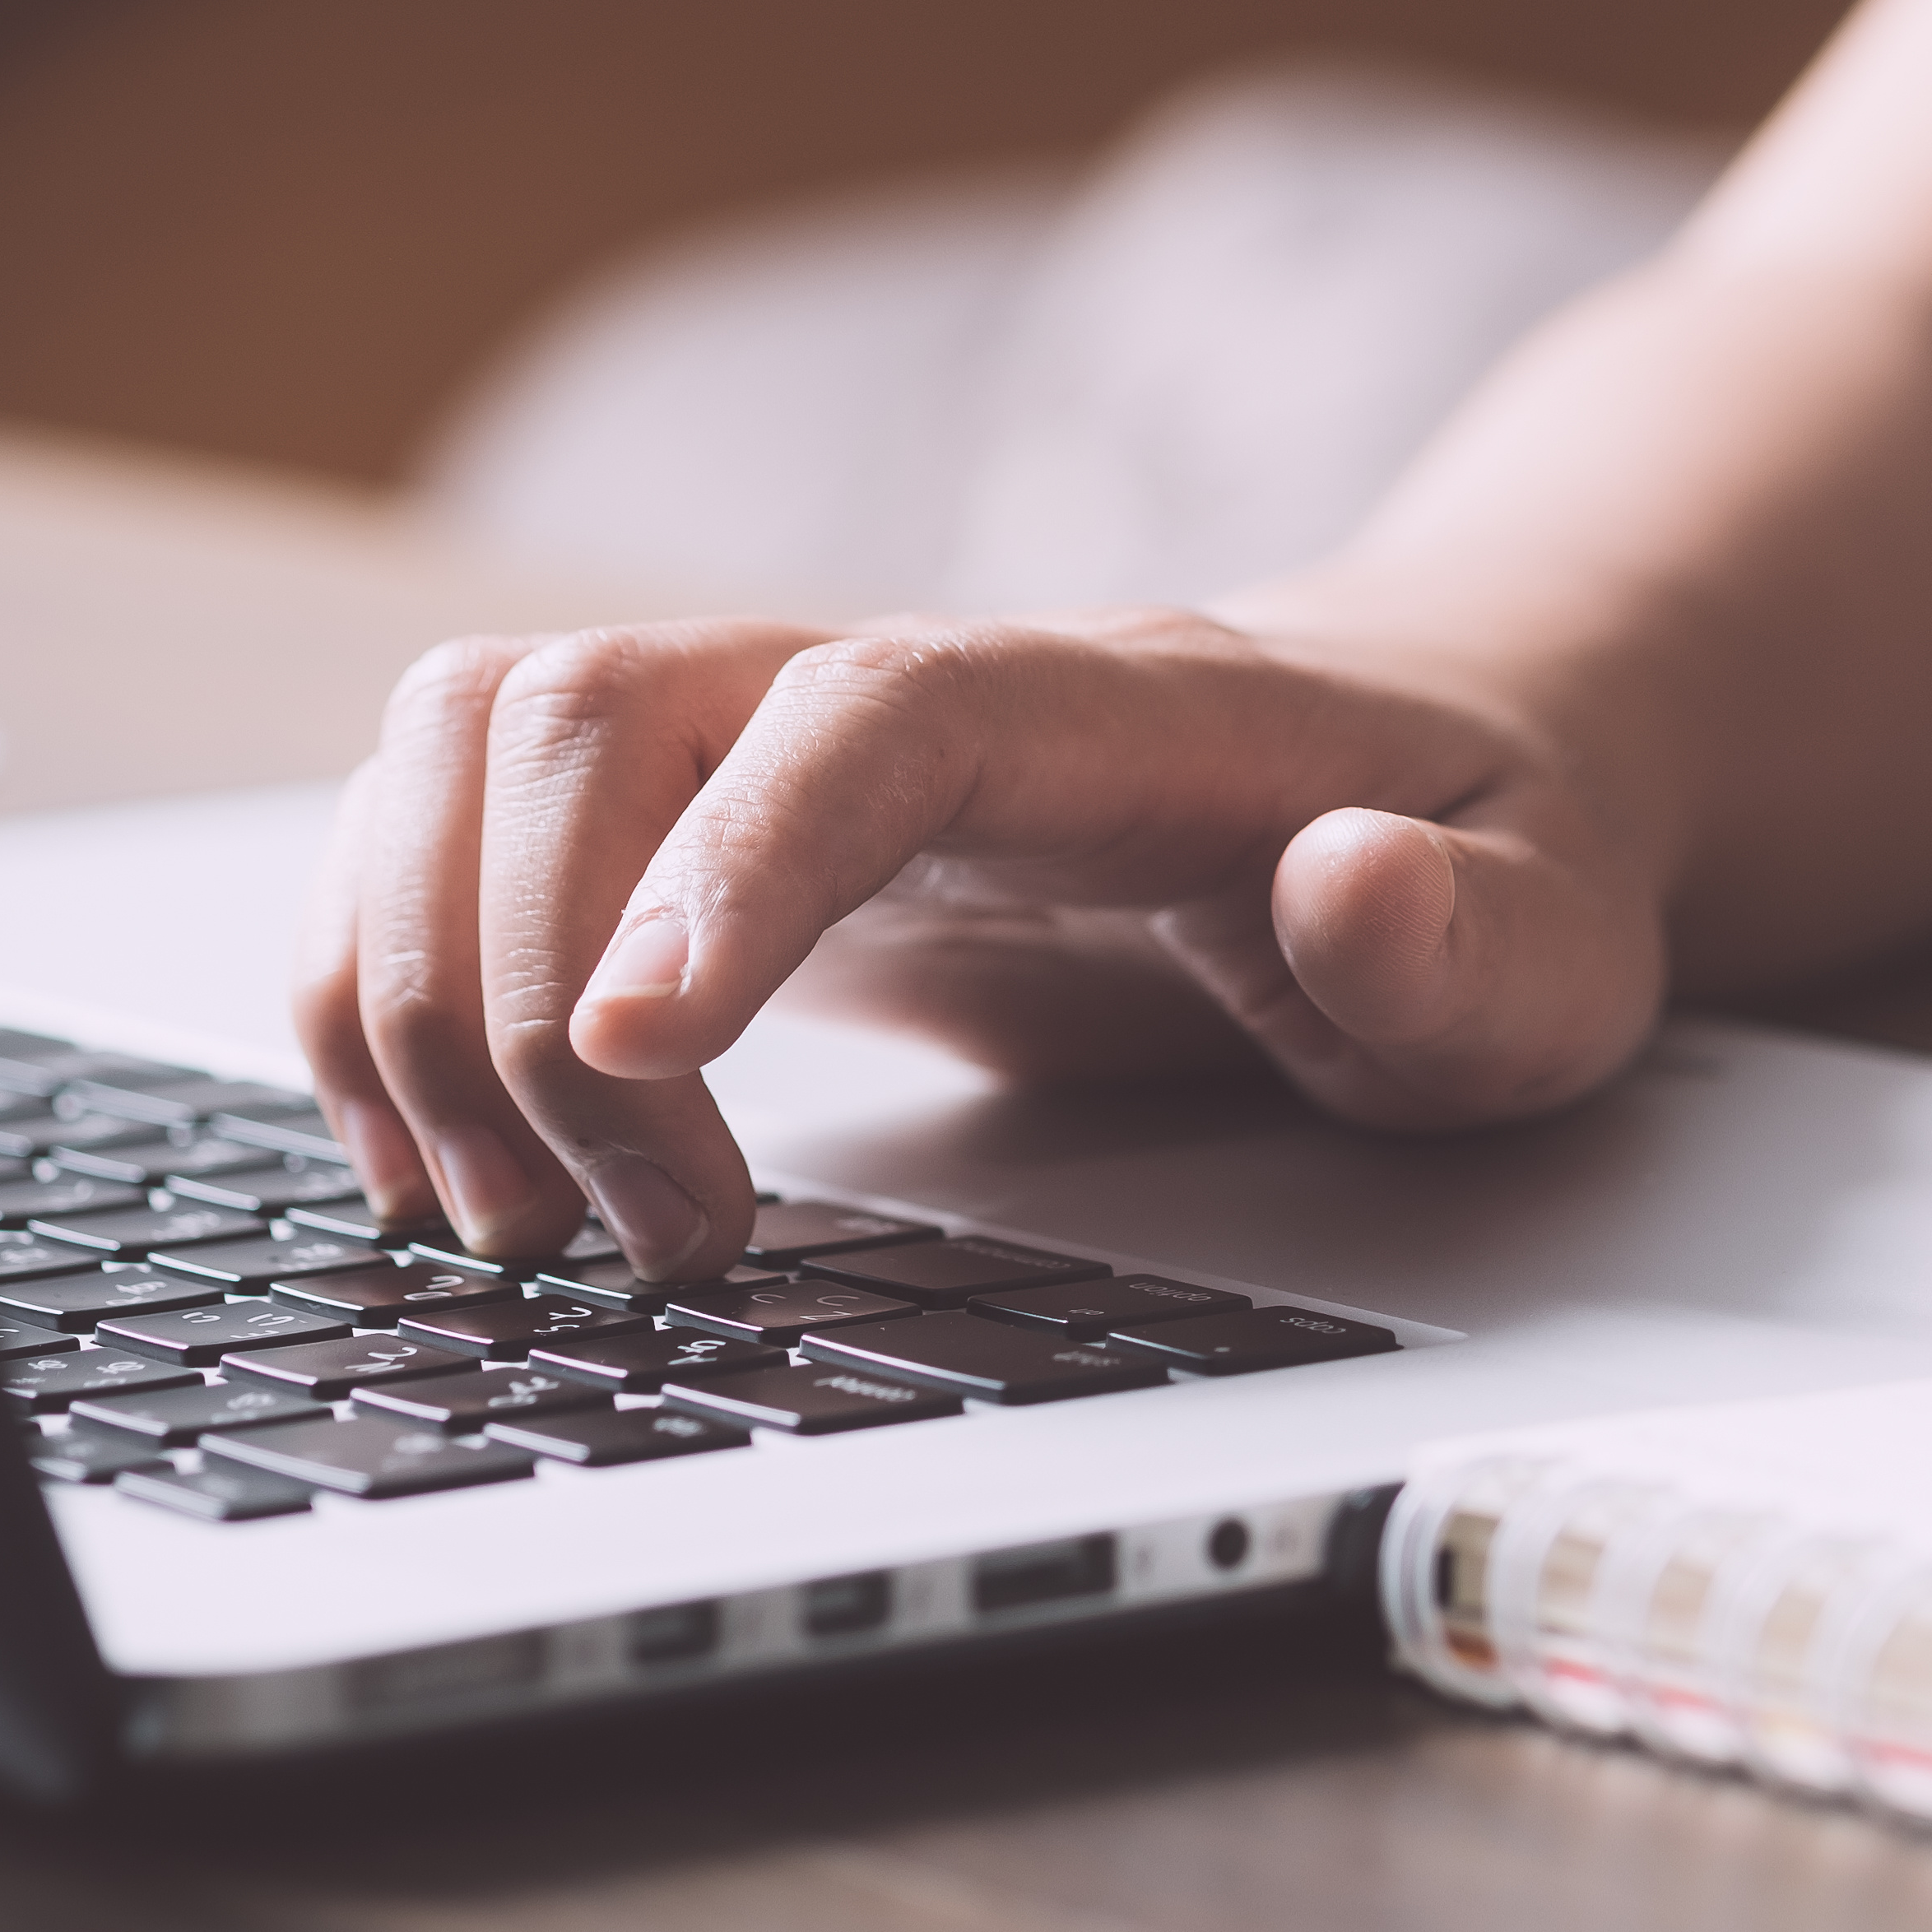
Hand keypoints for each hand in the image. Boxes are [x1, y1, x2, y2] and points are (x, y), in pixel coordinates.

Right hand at [293, 607, 1669, 1276]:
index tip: (632, 1058)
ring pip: (471, 740)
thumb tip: (1357, 886)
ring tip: (518, 1222)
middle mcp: (902, 689)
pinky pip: (453, 826)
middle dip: (529, 986)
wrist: (1433, 772)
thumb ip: (1468, 939)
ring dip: (414, 979)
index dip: (727, 862)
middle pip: (597, 708)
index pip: (872, 715)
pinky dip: (385, 979)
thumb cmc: (1481, 865)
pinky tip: (454, 1160)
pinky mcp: (704, 828)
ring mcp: (777, 742)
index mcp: (1111, 706)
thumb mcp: (1546, 942)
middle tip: (636, 1242)